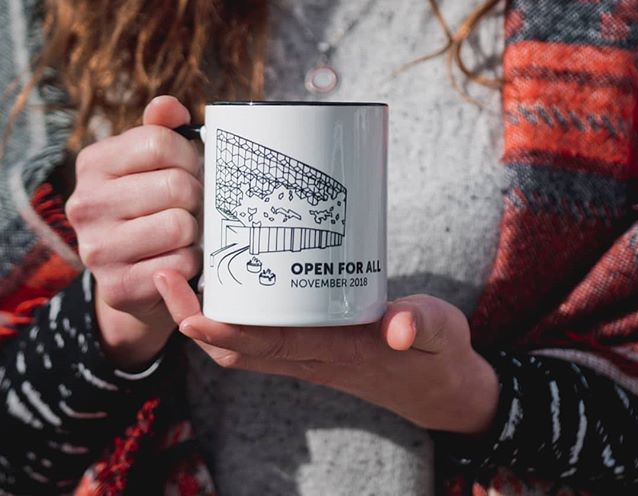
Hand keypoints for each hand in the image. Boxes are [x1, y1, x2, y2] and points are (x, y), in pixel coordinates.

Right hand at [65, 96, 202, 368]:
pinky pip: (181, 264)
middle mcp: (85, 204)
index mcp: (93, 163)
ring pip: (180, 225)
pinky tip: (178, 258)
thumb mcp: (152, 163)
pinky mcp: (118, 287)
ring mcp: (97, 249)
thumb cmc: (152, 206)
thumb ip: (161, 130)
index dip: (189, 156)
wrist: (137, 272)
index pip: (161, 143)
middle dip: (196, 195)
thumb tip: (168, 105)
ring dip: (195, 230)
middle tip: (191, 205)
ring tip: (185, 231)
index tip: (190, 169)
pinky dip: (191, 261)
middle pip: (176, 185)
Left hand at [154, 271, 498, 433]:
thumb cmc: (437, 355)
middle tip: (168, 276)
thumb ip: (419, 325)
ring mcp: (311, 354)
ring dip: (208, 319)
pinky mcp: (316, 345)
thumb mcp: (439, 333)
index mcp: (337, 352)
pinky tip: (234, 286)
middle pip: (238, 349)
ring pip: (245, 345)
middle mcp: (313, 357)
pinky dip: (236, 318)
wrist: (442, 389)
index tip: (189, 312)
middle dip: (196, 320)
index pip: (269, 346)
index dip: (225, 332)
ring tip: (185, 276)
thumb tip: (396, 327)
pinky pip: (263, 338)